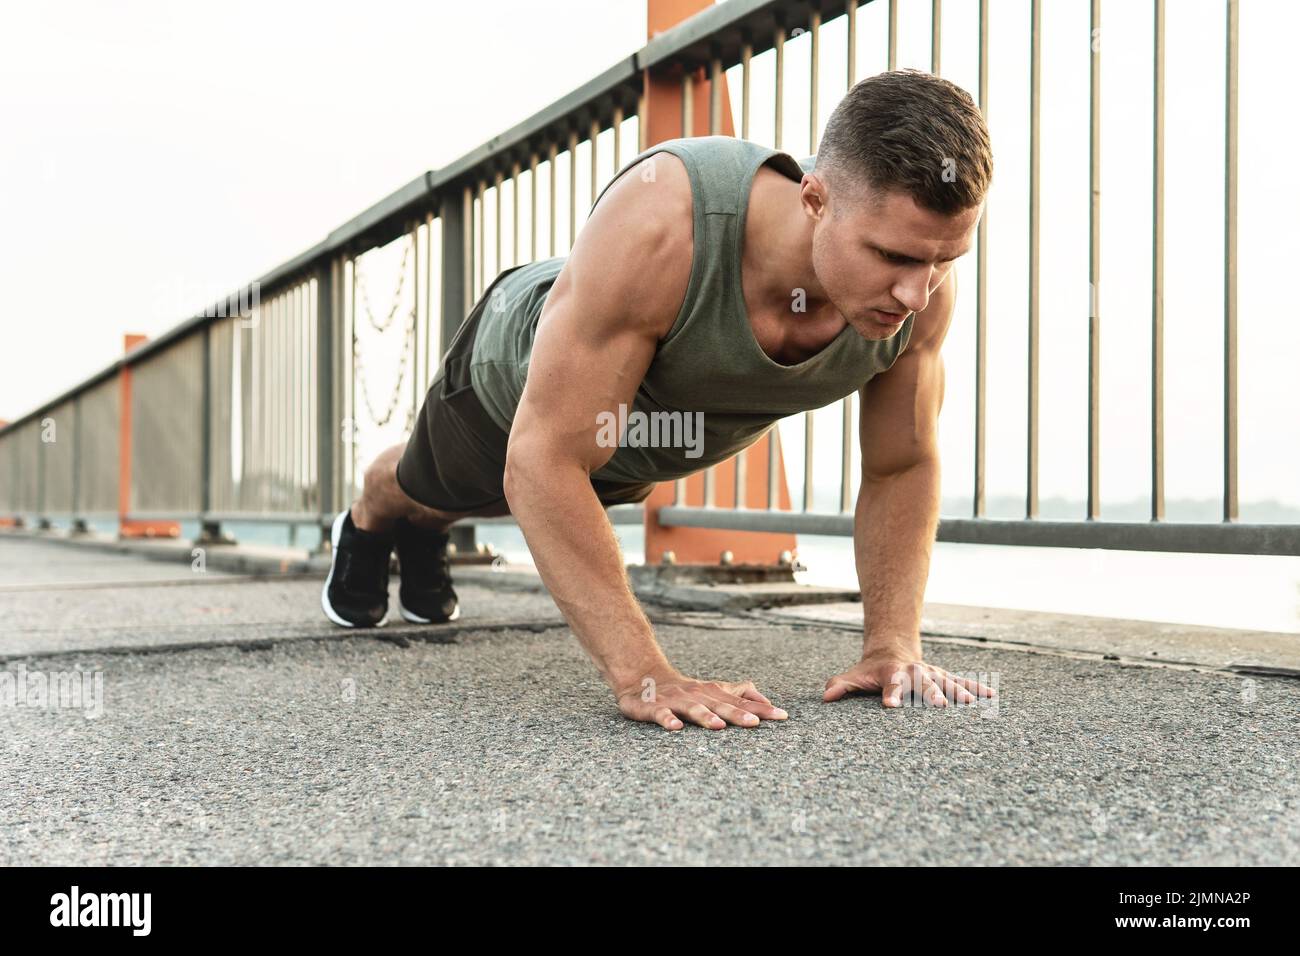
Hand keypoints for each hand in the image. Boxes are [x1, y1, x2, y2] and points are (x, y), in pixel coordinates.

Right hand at [616, 669, 788, 730]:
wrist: (642, 676)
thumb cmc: (684, 690)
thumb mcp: (713, 690)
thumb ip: (739, 694)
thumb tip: (766, 701)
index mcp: (713, 693)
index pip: (741, 701)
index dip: (761, 709)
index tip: (782, 716)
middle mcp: (697, 695)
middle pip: (720, 705)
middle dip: (737, 713)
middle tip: (755, 723)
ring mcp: (676, 701)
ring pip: (693, 709)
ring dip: (706, 716)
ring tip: (719, 726)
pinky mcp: (654, 707)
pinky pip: (662, 714)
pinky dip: (668, 720)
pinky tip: (676, 727)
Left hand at [822, 647, 996, 708]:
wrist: (892, 649)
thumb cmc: (871, 670)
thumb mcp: (854, 676)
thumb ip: (841, 686)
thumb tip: (826, 697)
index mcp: (892, 673)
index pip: (890, 684)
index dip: (891, 694)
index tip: (891, 706)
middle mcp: (914, 672)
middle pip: (923, 683)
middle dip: (931, 694)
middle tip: (939, 706)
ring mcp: (931, 673)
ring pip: (946, 682)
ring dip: (958, 692)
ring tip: (969, 703)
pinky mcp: (943, 676)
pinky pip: (961, 681)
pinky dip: (976, 687)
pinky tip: (991, 695)